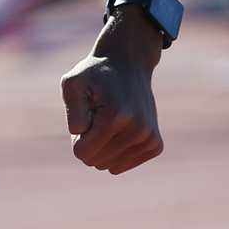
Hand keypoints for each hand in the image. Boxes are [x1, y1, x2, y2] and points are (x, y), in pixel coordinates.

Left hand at [59, 8, 164, 173]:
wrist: (129, 63)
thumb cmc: (96, 74)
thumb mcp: (73, 83)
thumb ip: (73, 112)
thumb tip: (82, 136)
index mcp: (116, 116)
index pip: (82, 153)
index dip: (77, 136)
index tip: (86, 114)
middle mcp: (137, 130)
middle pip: (96, 161)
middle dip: (90, 141)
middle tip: (98, 115)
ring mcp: (149, 138)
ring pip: (110, 165)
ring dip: (104, 145)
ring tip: (110, 119)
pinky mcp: (155, 145)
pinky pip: (124, 164)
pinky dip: (117, 150)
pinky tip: (120, 129)